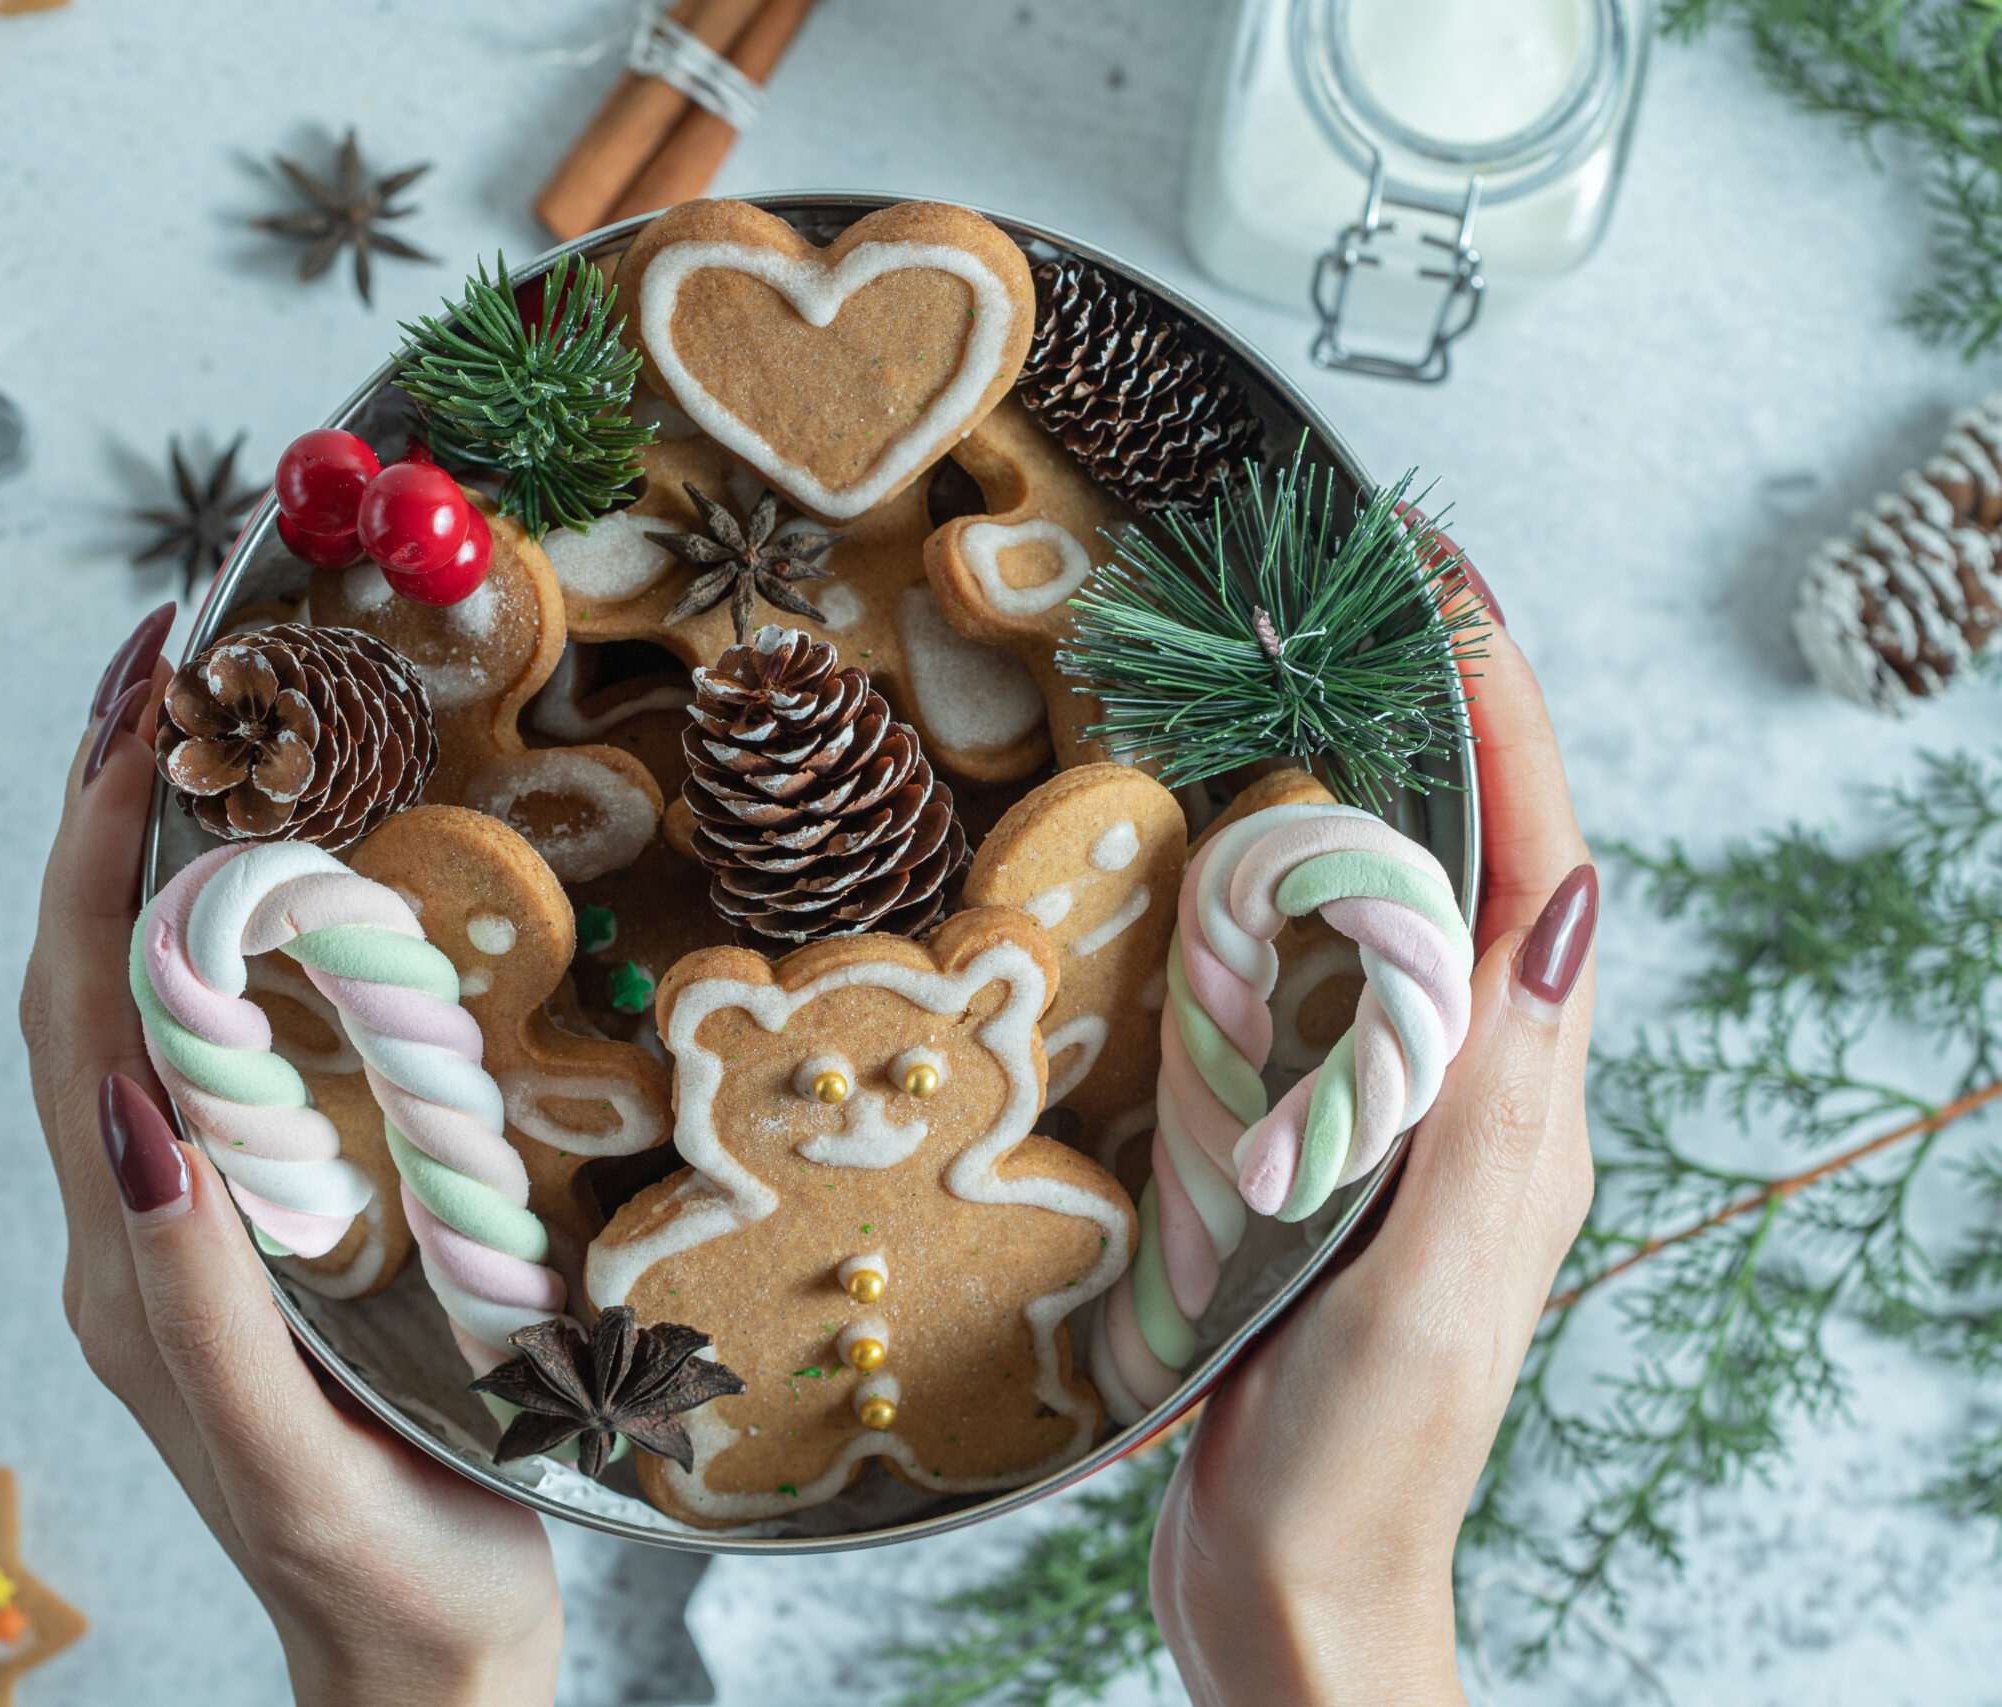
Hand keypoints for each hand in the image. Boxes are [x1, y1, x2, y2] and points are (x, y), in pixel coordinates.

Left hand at [20, 606, 561, 1706]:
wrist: (426, 1658)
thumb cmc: (380, 1565)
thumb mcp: (285, 1451)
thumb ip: (197, 1297)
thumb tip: (141, 1103)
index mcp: (132, 1255)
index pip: (84, 1008)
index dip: (97, 852)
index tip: (148, 711)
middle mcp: (143, 1217)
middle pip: (90, 975)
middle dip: (110, 808)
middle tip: (171, 664)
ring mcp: (199, 1218)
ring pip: (147, 999)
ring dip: (161, 853)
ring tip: (218, 728)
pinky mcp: (264, 1228)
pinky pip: (221, 1049)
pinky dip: (230, 936)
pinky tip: (291, 887)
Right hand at [1148, 593, 1598, 1704]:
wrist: (1292, 1590)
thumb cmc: (1365, 1453)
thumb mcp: (1440, 1273)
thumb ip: (1494, 1100)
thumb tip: (1562, 908)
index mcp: (1521, 1115)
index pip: (1534, 880)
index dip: (1506, 734)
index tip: (1453, 601)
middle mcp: (1471, 1106)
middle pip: (1473, 877)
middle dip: (1442, 730)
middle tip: (1371, 607)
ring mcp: (1391, 1135)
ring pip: (1393, 928)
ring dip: (1366, 799)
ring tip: (1296, 690)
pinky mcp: (1310, 1167)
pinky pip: (1313, 1004)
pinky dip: (1284, 907)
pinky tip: (1217, 876)